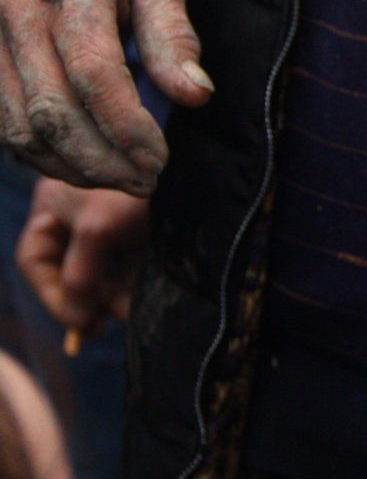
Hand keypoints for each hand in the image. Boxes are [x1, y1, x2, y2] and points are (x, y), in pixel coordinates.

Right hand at [0, 0, 212, 194]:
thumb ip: (173, 35)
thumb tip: (196, 96)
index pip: (94, 74)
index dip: (127, 128)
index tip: (160, 160)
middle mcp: (13, 9)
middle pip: (52, 111)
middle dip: (101, 161)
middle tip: (145, 183)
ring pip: (16, 126)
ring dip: (68, 166)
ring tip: (117, 181)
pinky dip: (36, 152)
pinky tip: (77, 162)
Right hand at [15, 177, 149, 335]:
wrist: (196, 171)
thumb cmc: (134, 188)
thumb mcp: (98, 228)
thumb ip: (79, 274)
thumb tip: (76, 318)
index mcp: (56, 205)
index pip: (36, 258)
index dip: (51, 294)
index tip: (75, 321)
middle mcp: (78, 216)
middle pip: (69, 270)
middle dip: (85, 299)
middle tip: (98, 329)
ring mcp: (110, 225)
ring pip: (102, 273)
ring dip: (111, 298)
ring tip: (125, 314)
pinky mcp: (140, 232)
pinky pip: (128, 268)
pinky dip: (131, 288)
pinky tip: (137, 304)